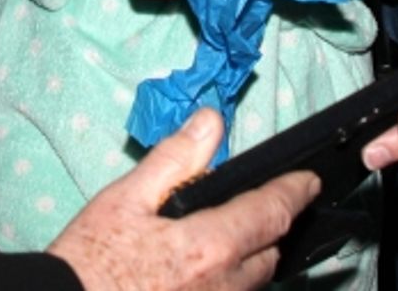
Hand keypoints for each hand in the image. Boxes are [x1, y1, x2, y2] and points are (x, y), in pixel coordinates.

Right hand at [48, 108, 319, 290]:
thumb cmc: (88, 259)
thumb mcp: (126, 197)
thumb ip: (175, 158)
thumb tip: (211, 122)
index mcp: (208, 247)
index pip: (270, 214)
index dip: (294, 193)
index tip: (309, 182)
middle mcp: (219, 287)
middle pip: (268, 256)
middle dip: (272, 228)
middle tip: (264, 205)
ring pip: (251, 286)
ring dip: (251, 261)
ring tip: (234, 238)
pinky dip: (229, 283)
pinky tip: (205, 271)